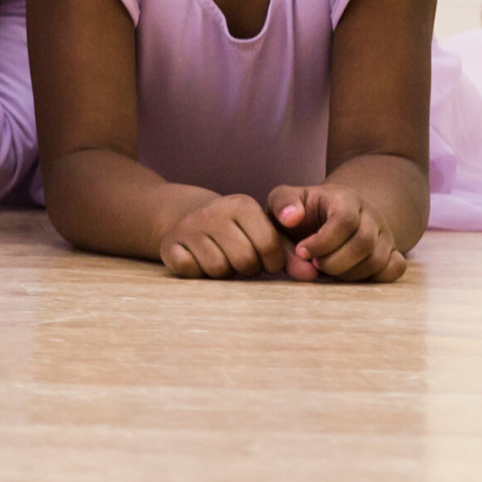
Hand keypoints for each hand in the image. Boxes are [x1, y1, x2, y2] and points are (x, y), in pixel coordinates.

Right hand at [156, 191, 290, 278]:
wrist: (186, 216)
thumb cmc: (235, 231)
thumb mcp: (263, 233)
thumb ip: (288, 254)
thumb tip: (311, 275)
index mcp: (242, 205)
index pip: (269, 247)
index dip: (272, 262)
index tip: (265, 260)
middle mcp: (214, 212)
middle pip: (244, 261)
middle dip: (247, 269)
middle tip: (241, 261)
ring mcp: (189, 227)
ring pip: (217, 269)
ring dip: (223, 273)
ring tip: (221, 260)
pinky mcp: (169, 244)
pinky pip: (190, 270)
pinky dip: (197, 272)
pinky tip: (198, 262)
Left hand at [268, 184, 409, 282]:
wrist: (322, 217)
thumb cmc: (300, 211)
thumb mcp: (284, 199)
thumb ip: (282, 203)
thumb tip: (292, 218)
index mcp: (345, 198)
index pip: (345, 221)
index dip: (322, 242)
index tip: (301, 252)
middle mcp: (370, 215)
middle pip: (364, 243)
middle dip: (335, 262)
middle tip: (314, 265)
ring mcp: (384, 234)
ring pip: (378, 259)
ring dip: (349, 273)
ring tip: (328, 270)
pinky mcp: (392, 251)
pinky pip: (396, 268)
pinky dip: (375, 278)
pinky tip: (350, 275)